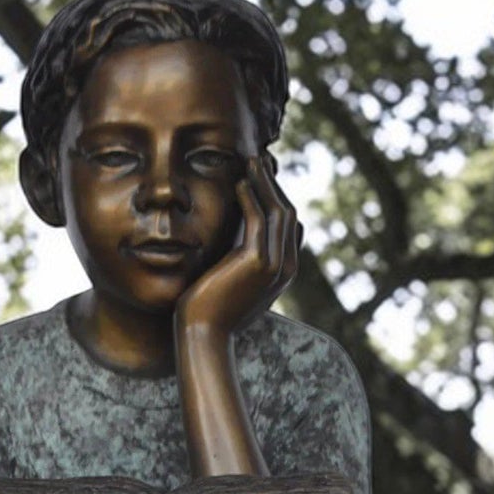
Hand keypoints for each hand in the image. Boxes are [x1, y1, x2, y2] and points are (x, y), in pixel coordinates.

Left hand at [174, 153, 299, 342]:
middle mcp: (286, 266)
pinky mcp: (257, 262)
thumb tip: (235, 233)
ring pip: (277, 211)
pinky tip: (239, 182)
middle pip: (287, 212)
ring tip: (250, 160)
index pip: (288, 223)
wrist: (204, 334)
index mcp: (283, 270)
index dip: (276, 195)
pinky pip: (258, 219)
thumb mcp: (233, 278)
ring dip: (264, 182)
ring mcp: (275, 264)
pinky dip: (251, 197)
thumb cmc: (211, 309)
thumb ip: (241, 256)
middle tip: (257, 159)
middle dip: (273, 183)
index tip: (260, 174)